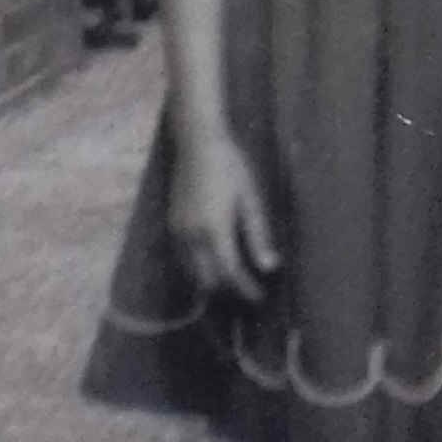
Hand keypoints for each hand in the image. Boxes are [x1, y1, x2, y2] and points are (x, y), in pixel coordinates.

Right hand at [169, 134, 280, 299]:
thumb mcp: (250, 199)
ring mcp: (177, 232)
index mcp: (214, 229)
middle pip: (207, 281)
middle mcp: (190, 236)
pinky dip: (199, 272)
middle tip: (249, 299)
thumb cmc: (230, 166)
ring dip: (212, 285)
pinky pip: (184, 261)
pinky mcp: (172, 226)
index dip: (246, 290)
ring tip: (234, 289)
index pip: (230, 273)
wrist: (197, 142)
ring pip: (192, 274)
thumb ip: (257, 235)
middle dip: (227, 294)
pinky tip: (214, 270)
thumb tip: (269, 267)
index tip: (261, 299)